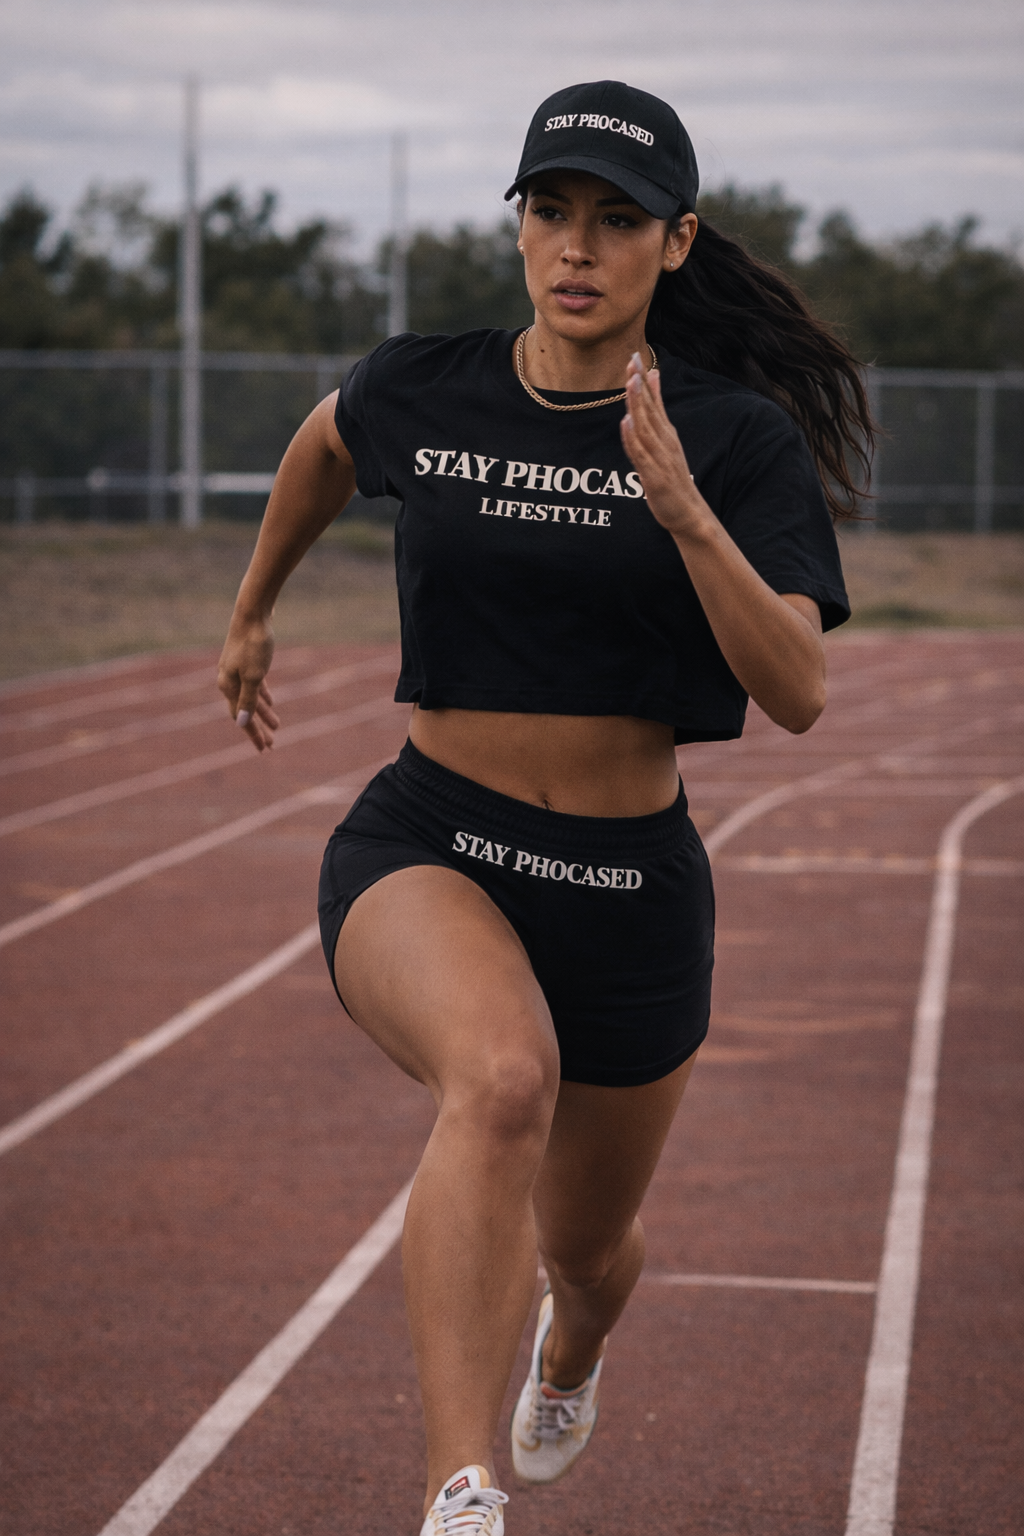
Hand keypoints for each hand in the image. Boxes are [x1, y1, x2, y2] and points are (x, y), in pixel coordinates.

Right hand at [216, 615, 280, 751]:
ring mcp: (236, 670)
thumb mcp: (254, 676)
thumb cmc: (254, 644)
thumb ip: (249, 700)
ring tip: (277, 726)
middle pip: (245, 711)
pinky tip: (270, 703)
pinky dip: (262, 695)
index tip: (264, 749)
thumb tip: (242, 723)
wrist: (252, 613)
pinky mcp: (246, 661)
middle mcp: (228, 680)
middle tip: (271, 744)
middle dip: (259, 728)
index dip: (253, 734)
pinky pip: (254, 685)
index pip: (241, 718)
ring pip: (251, 698)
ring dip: (263, 713)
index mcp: (228, 686)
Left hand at [620, 351, 713, 541]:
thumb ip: (658, 416)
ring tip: (631, 382)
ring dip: (638, 405)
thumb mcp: (666, 443)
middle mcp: (665, 442)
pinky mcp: (655, 476)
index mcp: (666, 434)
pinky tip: (627, 423)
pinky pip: (642, 455)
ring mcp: (661, 458)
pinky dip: (634, 438)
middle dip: (640, 384)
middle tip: (633, 359)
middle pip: (650, 409)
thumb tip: (652, 387)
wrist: (689, 513)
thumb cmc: (673, 478)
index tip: (636, 356)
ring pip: (646, 427)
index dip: (644, 379)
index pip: (655, 402)